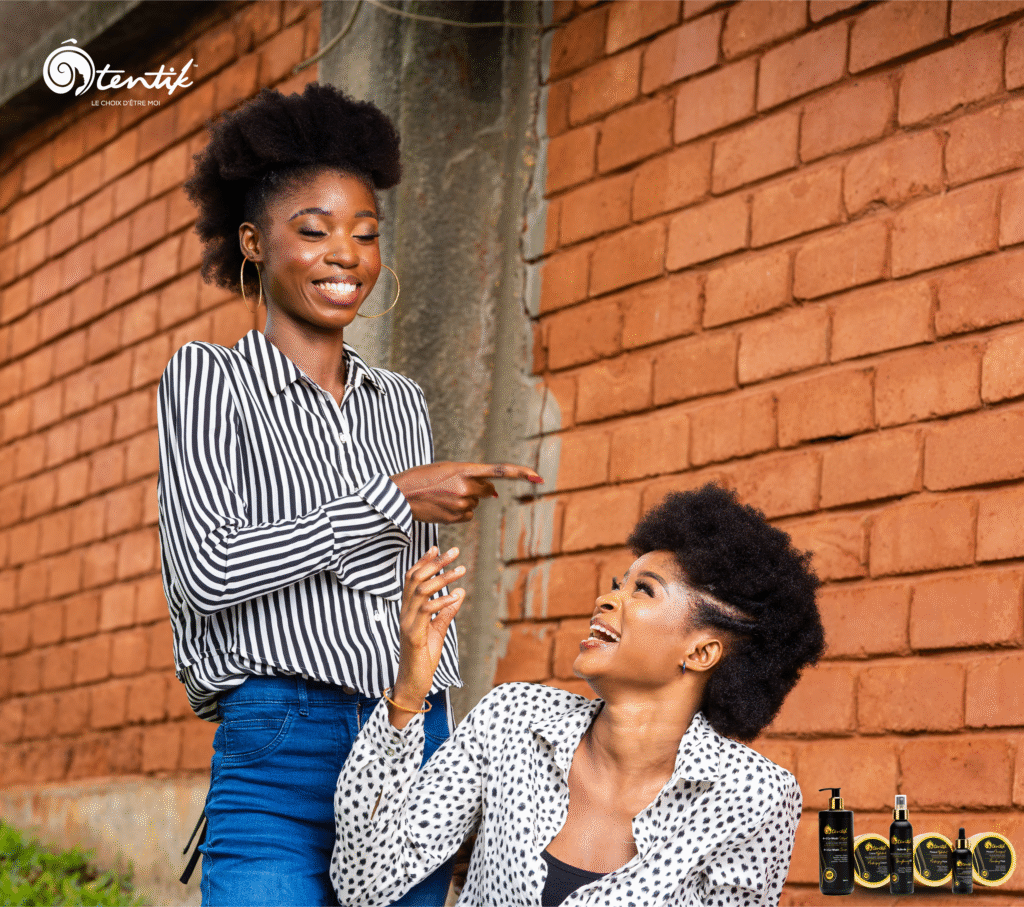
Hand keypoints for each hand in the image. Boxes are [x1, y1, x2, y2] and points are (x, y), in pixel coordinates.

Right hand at [389, 546, 464, 727]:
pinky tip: (456, 595)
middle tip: (454, 551)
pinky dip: (441, 602)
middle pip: (417, 579)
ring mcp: (407, 623)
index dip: (424, 561)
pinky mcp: (413, 635)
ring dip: (442, 578)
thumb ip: (446, 611)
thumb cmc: (424, 656)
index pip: (412, 579)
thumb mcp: (438, 630)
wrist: (413, 683)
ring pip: (421, 591)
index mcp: (409, 610)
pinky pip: (425, 612)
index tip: (437, 547)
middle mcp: (405, 613)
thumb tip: (459, 591)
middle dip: (436, 563)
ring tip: (461, 570)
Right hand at [391, 462, 542, 523]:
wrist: (399, 496)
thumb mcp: (447, 469)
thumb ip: (471, 477)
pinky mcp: (456, 518)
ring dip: (464, 500)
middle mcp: (466, 487)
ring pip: (475, 504)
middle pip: (487, 491)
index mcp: (464, 469)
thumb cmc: (422, 478)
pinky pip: (467, 515)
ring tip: (441, 496)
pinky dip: (458, 512)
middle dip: (479, 489)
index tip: (538, 476)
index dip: (521, 473)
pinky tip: (442, 507)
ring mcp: (461, 504)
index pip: (500, 471)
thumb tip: (494, 495)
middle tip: (453, 485)